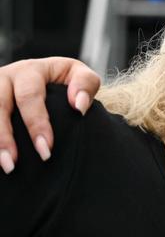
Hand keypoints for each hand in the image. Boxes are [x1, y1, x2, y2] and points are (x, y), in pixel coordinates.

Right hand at [0, 57, 100, 172]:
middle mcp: (6, 78)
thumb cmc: (63, 79)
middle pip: (0, 106)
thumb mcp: (77, 74)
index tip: (47, 149)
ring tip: (4, 166)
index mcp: (30, 70)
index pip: (30, 96)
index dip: (37, 123)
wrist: (44, 78)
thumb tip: (79, 106)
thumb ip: (85, 84)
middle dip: (5, 137)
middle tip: (12, 165)